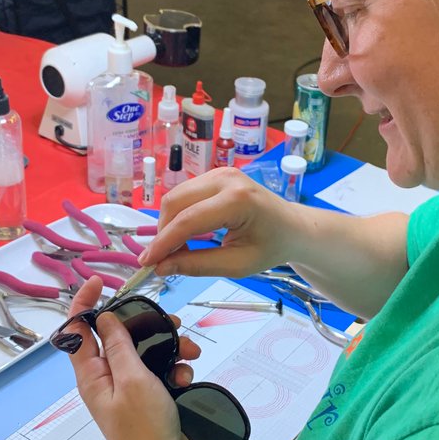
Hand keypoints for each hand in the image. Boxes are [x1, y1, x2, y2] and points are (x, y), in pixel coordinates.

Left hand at [64, 277, 200, 439]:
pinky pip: (158, 370)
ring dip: (167, 347)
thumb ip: (118, 346)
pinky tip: (186, 375)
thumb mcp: (132, 380)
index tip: (101, 280)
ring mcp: (126, 389)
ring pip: (143, 351)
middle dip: (145, 325)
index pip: (77, 330)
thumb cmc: (145, 431)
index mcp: (91, 375)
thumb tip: (103, 318)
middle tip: (170, 320)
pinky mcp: (147, 397)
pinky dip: (174, 368)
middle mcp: (105, 379)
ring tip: (189, 351)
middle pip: (118, 336)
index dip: (84, 302)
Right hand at [139, 168, 299, 278]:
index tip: (146, 263)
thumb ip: (198, 265)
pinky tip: (184, 236)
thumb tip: (161, 267)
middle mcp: (225, 178)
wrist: (292, 227)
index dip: (163, 243)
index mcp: (237, 200)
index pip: (188, 221)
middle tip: (161, 261)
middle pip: (175, 202)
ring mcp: (219, 172)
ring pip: (175, 196)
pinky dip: (177, 216)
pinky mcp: (214, 174)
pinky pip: (184, 194)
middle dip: (162, 232)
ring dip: (168, 224)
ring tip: (176, 251)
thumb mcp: (237, 265)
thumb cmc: (271, 247)